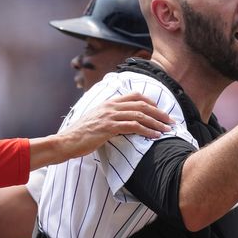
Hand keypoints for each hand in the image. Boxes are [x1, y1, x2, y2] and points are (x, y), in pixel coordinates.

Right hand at [30, 93, 172, 168]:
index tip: (161, 113)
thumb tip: (123, 123)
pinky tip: (155, 136)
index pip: (135, 96)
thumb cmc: (81, 135)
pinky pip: (133, 126)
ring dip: (157, 123)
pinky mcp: (108, 127)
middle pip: (142, 105)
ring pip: (140, 115)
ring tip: (167, 130)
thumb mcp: (96, 120)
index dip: (151, 103)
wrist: (66, 141)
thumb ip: (110, 117)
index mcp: (109, 102)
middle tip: (171, 121)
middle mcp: (111, 106)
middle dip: (160, 113)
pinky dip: (147, 130)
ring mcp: (110, 115)